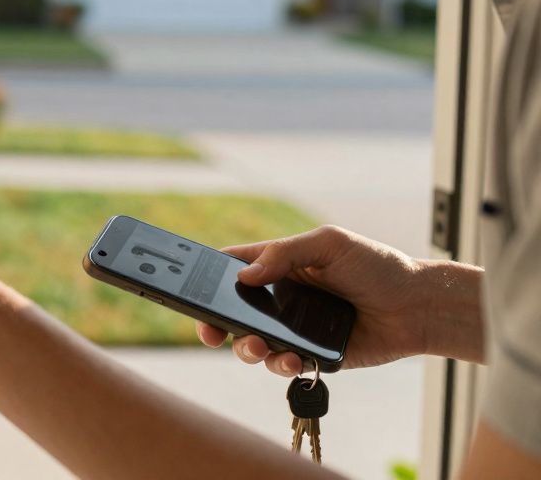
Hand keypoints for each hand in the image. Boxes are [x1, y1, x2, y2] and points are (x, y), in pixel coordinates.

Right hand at [196, 226, 429, 375]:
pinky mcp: (311, 355)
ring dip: (246, 348)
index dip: (208, 278)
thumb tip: (244, 276)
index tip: (190, 289)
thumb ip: (284, 254)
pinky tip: (294, 359)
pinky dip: (281, 365)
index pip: (232, 268)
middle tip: (210, 331)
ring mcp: (293, 328)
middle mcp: (280, 298)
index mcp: (279, 266)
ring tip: (259, 347)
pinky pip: (282, 364)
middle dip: (214, 323)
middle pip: (232, 312)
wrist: (417, 307)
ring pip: (251, 343)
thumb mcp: (329, 243)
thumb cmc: (377, 266)